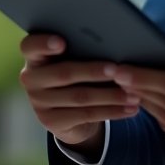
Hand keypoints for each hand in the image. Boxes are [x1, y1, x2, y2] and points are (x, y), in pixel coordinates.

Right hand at [18, 34, 137, 151]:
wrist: (70, 111)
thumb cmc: (77, 72)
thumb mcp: (75, 58)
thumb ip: (83, 49)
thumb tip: (116, 43)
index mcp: (35, 56)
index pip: (30, 46)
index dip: (44, 43)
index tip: (61, 42)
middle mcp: (30, 79)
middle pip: (63, 73)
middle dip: (93, 71)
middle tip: (117, 69)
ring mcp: (38, 102)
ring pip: (80, 97)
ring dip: (111, 95)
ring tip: (134, 94)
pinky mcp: (51, 122)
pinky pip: (86, 115)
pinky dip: (112, 111)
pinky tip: (130, 109)